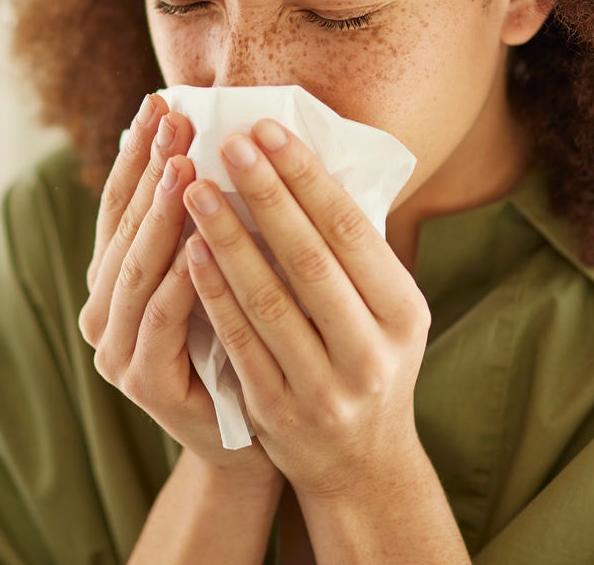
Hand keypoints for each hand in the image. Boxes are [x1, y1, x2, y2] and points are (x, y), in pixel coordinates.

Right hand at [79, 94, 280, 488]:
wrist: (251, 441)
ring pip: (136, 271)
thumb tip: (229, 135)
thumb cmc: (244, 345)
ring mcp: (118, 350)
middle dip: (150, 169)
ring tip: (182, 166)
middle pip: (124, 228)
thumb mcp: (222, 273)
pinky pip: (162, 320)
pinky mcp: (144, 383)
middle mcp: (104, 312)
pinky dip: (178, 280)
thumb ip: (211, 221)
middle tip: (174, 118)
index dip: (138, 152)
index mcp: (117, 280)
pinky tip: (197, 243)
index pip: (122, 203)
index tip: (161, 100)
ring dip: (159, 216)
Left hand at [179, 117, 434, 500]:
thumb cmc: (366, 358)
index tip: (268, 130)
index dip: (306, 177)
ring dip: (227, 239)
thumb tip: (302, 160)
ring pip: (268, 300)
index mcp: (404, 313)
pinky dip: (213, 293)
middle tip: (228, 144)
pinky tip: (189, 250)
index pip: (350, 230)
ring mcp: (324, 388)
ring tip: (195, 188)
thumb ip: (353, 250)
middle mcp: (371, 352)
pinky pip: (238, 341)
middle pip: (309, 259)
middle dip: (265, 195)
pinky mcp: (278, 411)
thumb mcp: (386, 309)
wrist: (360, 463)